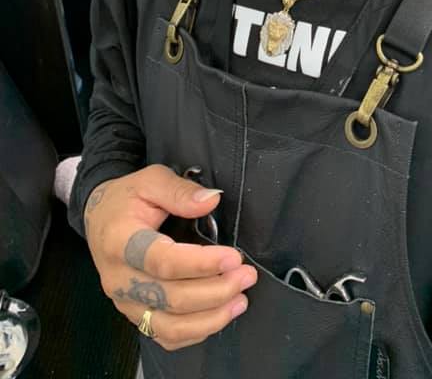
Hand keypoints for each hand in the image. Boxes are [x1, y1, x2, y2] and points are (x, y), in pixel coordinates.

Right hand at [83, 164, 256, 350]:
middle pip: (171, 298)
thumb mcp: (151, 180)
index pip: (163, 262)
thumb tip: (211, 201)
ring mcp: (125, 302)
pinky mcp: (134, 314)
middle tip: (246, 276)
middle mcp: (119, 279)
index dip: (201, 264)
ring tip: (240, 299)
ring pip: (169, 326)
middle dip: (216, 291)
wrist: (100, 219)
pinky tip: (220, 315)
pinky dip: (196, 332)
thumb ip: (180, 190)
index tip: (233, 258)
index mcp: (121, 242)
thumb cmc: (127, 198)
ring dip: (211, 318)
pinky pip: (165, 336)